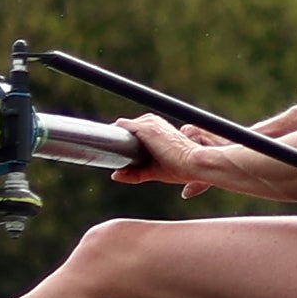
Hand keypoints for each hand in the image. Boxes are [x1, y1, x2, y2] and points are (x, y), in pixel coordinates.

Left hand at [109, 113, 227, 197]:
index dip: (123, 140)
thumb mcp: (154, 171)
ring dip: (113, 135)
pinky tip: (105, 140)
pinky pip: (123, 126)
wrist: (195, 163)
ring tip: (101, 146)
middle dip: (116, 139)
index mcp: (157, 128)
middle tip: (101, 150)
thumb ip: (135, 173)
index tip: (112, 149)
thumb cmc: (181, 168)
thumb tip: (115, 176)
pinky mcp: (146, 128)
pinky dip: (113, 132)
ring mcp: (149, 123)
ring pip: (123, 126)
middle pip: (126, 127)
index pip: (133, 130)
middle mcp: (152, 121)